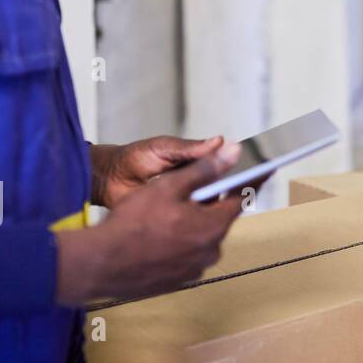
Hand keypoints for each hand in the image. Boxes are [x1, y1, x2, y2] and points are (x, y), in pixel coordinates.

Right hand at [59, 141, 245, 303]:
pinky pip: (187, 252)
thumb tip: (235, 152)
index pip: (243, 196)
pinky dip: (180, 240)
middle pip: (219, 216)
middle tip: (193, 187)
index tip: (264, 167)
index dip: (252, 178)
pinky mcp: (178, 280)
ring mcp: (195, 269)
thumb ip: (205, 169)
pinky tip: (159, 233)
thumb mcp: (169, 186)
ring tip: (167, 211)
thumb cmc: (133, 223)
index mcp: (214, 226)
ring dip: (193, 221)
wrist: (99, 265)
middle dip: (211, 200)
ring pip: (202, 235)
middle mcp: (211, 251)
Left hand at [91, 134, 229, 207]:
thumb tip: (220, 142)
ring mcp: (185, 201)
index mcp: (195, 162)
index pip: (222, 165)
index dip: (237, 168)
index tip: (254, 168)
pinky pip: (191, 220)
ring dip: (214, 203)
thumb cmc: (134, 158)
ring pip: (209, 204)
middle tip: (240, 187)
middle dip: (229, 188)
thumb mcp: (164, 147)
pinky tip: (200, 215)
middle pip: (220, 187)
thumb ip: (190, 148)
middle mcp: (193, 182)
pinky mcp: (175, 218)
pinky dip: (198, 218)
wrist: (108, 178)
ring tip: (222, 201)